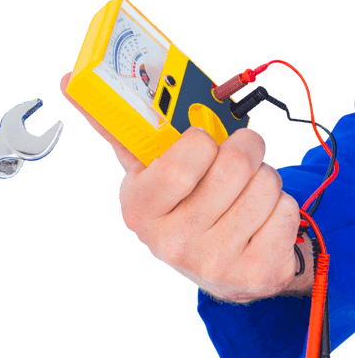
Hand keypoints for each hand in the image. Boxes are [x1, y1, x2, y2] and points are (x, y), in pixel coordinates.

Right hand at [60, 73, 310, 301]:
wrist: (212, 266)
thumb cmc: (176, 201)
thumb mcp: (144, 169)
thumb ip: (115, 125)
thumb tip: (69, 81)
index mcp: (140, 210)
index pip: (179, 167)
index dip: (200, 143)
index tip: (202, 139)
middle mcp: (174, 243)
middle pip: (232, 170)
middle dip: (245, 145)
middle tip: (241, 146)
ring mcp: (217, 263)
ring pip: (266, 186)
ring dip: (264, 174)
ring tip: (246, 185)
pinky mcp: (258, 275)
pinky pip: (288, 213)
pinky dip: (281, 205)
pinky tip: (260, 215)